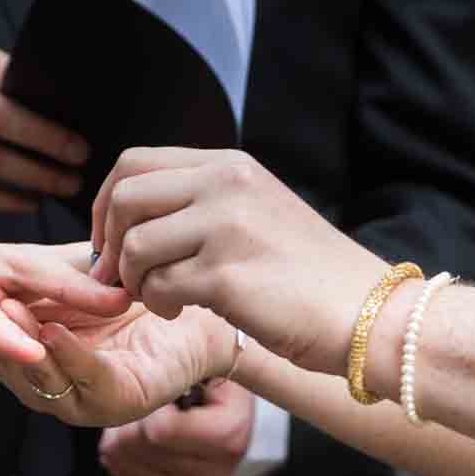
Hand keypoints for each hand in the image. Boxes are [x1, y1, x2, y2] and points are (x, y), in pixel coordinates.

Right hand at [0, 251, 239, 427]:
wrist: (206, 316)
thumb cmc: (142, 298)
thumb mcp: (78, 280)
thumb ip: (36, 273)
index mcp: (36, 356)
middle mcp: (55, 383)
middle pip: (4, 363)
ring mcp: (85, 399)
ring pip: (38, 375)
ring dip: (20, 339)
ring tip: (6, 307)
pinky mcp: (119, 402)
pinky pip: (85, 379)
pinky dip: (68, 354)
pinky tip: (53, 330)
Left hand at [91, 148, 390, 374]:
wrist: (366, 312)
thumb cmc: (307, 274)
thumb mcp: (256, 211)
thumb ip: (201, 201)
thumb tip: (131, 211)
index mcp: (229, 165)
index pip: (135, 163)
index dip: (108, 203)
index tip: (110, 239)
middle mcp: (226, 184)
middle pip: (125, 198)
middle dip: (110, 242)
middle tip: (120, 277)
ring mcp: (227, 227)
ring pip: (136, 246)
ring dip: (135, 281)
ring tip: (162, 297)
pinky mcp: (227, 275)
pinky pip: (158, 287)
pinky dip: (159, 304)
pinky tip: (182, 311)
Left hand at [99, 380, 255, 475]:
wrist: (226, 406)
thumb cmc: (212, 378)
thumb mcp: (206, 358)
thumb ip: (179, 366)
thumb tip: (145, 381)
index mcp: (230, 434)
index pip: (159, 430)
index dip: (148, 403)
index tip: (160, 390)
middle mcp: (218, 472)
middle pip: (139, 448)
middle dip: (130, 419)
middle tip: (144, 403)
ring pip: (128, 464)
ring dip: (122, 437)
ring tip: (143, 420)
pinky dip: (123, 459)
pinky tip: (137, 442)